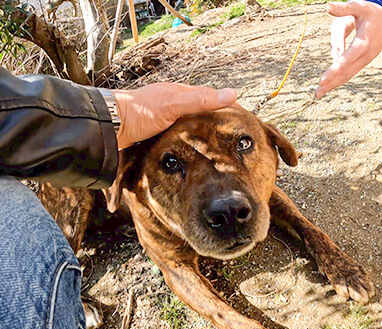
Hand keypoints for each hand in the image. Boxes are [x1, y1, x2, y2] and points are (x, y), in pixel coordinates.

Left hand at [112, 83, 236, 148]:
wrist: (109, 128)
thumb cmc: (139, 111)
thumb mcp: (174, 105)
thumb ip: (201, 100)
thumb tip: (231, 94)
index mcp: (177, 92)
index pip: (207, 96)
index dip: (223, 103)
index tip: (239, 114)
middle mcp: (171, 104)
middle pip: (198, 110)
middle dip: (212, 120)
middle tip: (230, 134)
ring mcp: (163, 119)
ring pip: (188, 125)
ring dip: (199, 133)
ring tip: (215, 146)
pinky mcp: (156, 134)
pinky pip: (177, 137)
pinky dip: (187, 142)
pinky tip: (191, 151)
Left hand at [315, 1, 381, 98]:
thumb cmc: (376, 15)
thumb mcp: (361, 7)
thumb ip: (344, 8)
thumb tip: (327, 6)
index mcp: (363, 43)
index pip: (346, 59)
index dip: (334, 70)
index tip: (323, 80)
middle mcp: (364, 56)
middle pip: (345, 72)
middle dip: (330, 83)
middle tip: (317, 94)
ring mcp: (363, 61)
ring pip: (346, 75)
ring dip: (333, 85)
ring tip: (319, 94)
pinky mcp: (362, 62)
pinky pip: (349, 73)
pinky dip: (338, 80)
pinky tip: (329, 86)